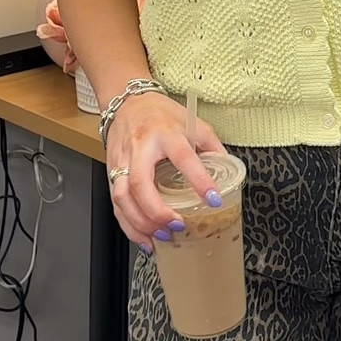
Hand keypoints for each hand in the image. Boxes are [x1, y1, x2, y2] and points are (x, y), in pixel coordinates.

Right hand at [105, 93, 225, 253]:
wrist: (128, 102)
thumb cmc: (161, 114)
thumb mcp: (193, 122)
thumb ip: (212, 146)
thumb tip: (229, 171)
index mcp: (166, 133)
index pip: (183, 157)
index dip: (199, 180)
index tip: (213, 199)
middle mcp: (140, 147)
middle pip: (139, 182)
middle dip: (157, 211)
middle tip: (177, 226)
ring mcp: (122, 160)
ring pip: (122, 197)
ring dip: (140, 223)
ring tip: (161, 237)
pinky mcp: (111, 172)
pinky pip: (115, 204)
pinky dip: (128, 225)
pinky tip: (144, 238)